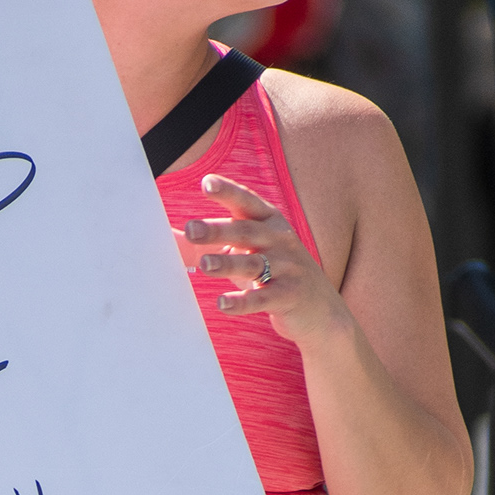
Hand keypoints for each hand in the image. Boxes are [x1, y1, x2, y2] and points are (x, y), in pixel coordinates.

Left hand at [181, 175, 345, 350]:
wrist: (322, 311)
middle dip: (218, 230)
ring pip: (255, 264)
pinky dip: (243, 301)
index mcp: (271, 223)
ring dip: (228, 263)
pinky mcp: (290, 296)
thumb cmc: (276, 274)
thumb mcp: (252, 251)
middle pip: (247, 232)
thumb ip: (217, 242)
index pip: (247, 203)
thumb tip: (173, 236)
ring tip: (205, 265)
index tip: (206, 183)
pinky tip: (223, 303)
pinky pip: (263, 298)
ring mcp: (289, 268)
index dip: (228, 192)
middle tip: (191, 229)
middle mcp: (281, 241)